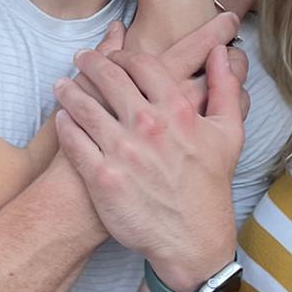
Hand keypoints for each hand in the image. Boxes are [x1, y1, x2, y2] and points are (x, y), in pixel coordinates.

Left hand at [52, 33, 244, 289]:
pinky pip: (74, 140)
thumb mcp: (229, 133)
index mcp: (177, 110)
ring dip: (70, 90)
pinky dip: (65, 124)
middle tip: (81, 58)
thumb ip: (225, 88)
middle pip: (108, 78)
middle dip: (90, 63)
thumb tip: (222, 52)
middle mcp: (147, 125)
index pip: (141, 64)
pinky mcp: (101, 177)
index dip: (123, 55)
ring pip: (84, 106)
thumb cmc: (210, 186)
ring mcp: (122, 151)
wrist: (192, 240)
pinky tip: (62, 118)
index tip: (114, 56)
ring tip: (62, 84)